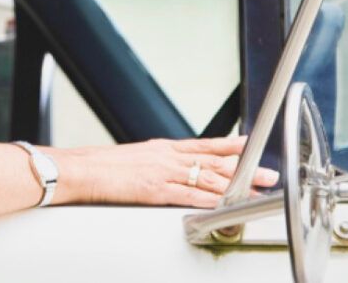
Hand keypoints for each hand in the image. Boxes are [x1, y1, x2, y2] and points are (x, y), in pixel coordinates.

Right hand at [51, 135, 278, 208]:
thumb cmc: (99, 166)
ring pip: (208, 178)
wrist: (80, 169)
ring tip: (257, 190)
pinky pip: (190, 196)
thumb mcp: (132, 159)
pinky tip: (228, 203)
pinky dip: (212, 199)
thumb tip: (167, 173)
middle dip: (243, 167)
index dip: (229, 146)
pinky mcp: (155, 190)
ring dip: (236, 185)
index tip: (249, 145)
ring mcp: (162, 173)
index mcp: (161, 149)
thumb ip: (153, 164)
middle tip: (267, 172)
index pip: (203, 145)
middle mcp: (166, 157)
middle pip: (213, 161)